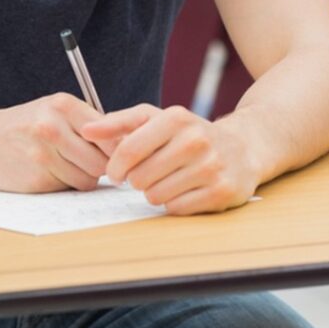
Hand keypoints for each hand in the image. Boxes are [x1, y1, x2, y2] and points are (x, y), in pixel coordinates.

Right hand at [0, 92, 108, 193]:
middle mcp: (52, 126)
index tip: (117, 154)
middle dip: (102, 167)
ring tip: (68, 165)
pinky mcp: (36, 178)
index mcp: (62, 105)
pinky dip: (66, 185)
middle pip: (102, 160)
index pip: (109, 133)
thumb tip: (128, 143)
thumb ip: (87, 122)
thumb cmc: (27, 125)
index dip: (118, 148)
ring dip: (84, 177)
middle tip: (92, 163)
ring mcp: (43, 154)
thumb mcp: (54, 110)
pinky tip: (52, 173)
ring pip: (88, 178)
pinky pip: (70, 188)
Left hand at [82, 104, 262, 214]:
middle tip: (148, 175)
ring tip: (167, 180)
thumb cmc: (187, 133)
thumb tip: (86, 130)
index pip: (128, 149)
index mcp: (176, 118)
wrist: (242, 148)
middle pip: (140, 177)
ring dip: (155, 192)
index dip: (115, 167)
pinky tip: (184, 190)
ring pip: (156, 196)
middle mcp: (196, 140)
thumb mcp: (155, 119)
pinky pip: (176, 209)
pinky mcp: (222, 192)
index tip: (115, 173)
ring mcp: (211, 167)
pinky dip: (174, 204)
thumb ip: (118, 123)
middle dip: (137, 180)